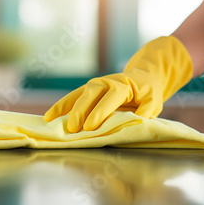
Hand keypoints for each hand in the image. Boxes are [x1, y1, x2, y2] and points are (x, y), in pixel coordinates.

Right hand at [44, 36, 192, 132]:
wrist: (143, 76)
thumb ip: (147, 110)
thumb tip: (138, 120)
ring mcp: (95, 84)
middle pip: (90, 94)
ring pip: (78, 94)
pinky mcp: (87, 89)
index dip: (99, 111)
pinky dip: (61, 106)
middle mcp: (106, 82)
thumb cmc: (148, 92)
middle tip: (72, 128)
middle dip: (80, 111)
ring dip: (65, 107)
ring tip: (51, 120)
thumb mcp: (154, 101)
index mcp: (124, 84)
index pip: (110, 97)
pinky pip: (72, 97)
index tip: (90, 126)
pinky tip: (50, 116)